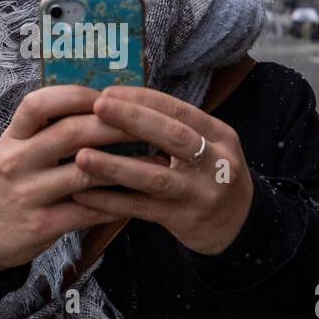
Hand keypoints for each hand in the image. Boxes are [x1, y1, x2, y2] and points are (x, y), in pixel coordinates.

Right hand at [0, 84, 141, 272]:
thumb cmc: (5, 185)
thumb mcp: (12, 150)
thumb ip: (44, 130)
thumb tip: (97, 106)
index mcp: (12, 138)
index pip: (38, 104)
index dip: (75, 95)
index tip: (106, 96)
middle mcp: (18, 161)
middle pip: (71, 133)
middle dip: (115, 125)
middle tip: (148, 123)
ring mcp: (29, 194)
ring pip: (85, 174)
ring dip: (127, 167)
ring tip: (157, 162)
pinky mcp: (42, 225)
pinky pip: (87, 212)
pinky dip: (117, 204)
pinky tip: (139, 198)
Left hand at [69, 84, 253, 255]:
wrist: (238, 225)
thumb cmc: (209, 175)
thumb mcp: (207, 147)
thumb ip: (173, 128)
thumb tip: (120, 101)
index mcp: (220, 136)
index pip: (180, 111)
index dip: (144, 99)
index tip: (109, 92)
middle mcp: (217, 163)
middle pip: (173, 136)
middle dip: (133, 120)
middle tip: (97, 108)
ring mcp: (201, 194)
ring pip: (155, 177)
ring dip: (115, 166)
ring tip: (81, 156)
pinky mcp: (183, 220)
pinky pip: (142, 209)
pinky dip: (111, 201)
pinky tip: (84, 194)